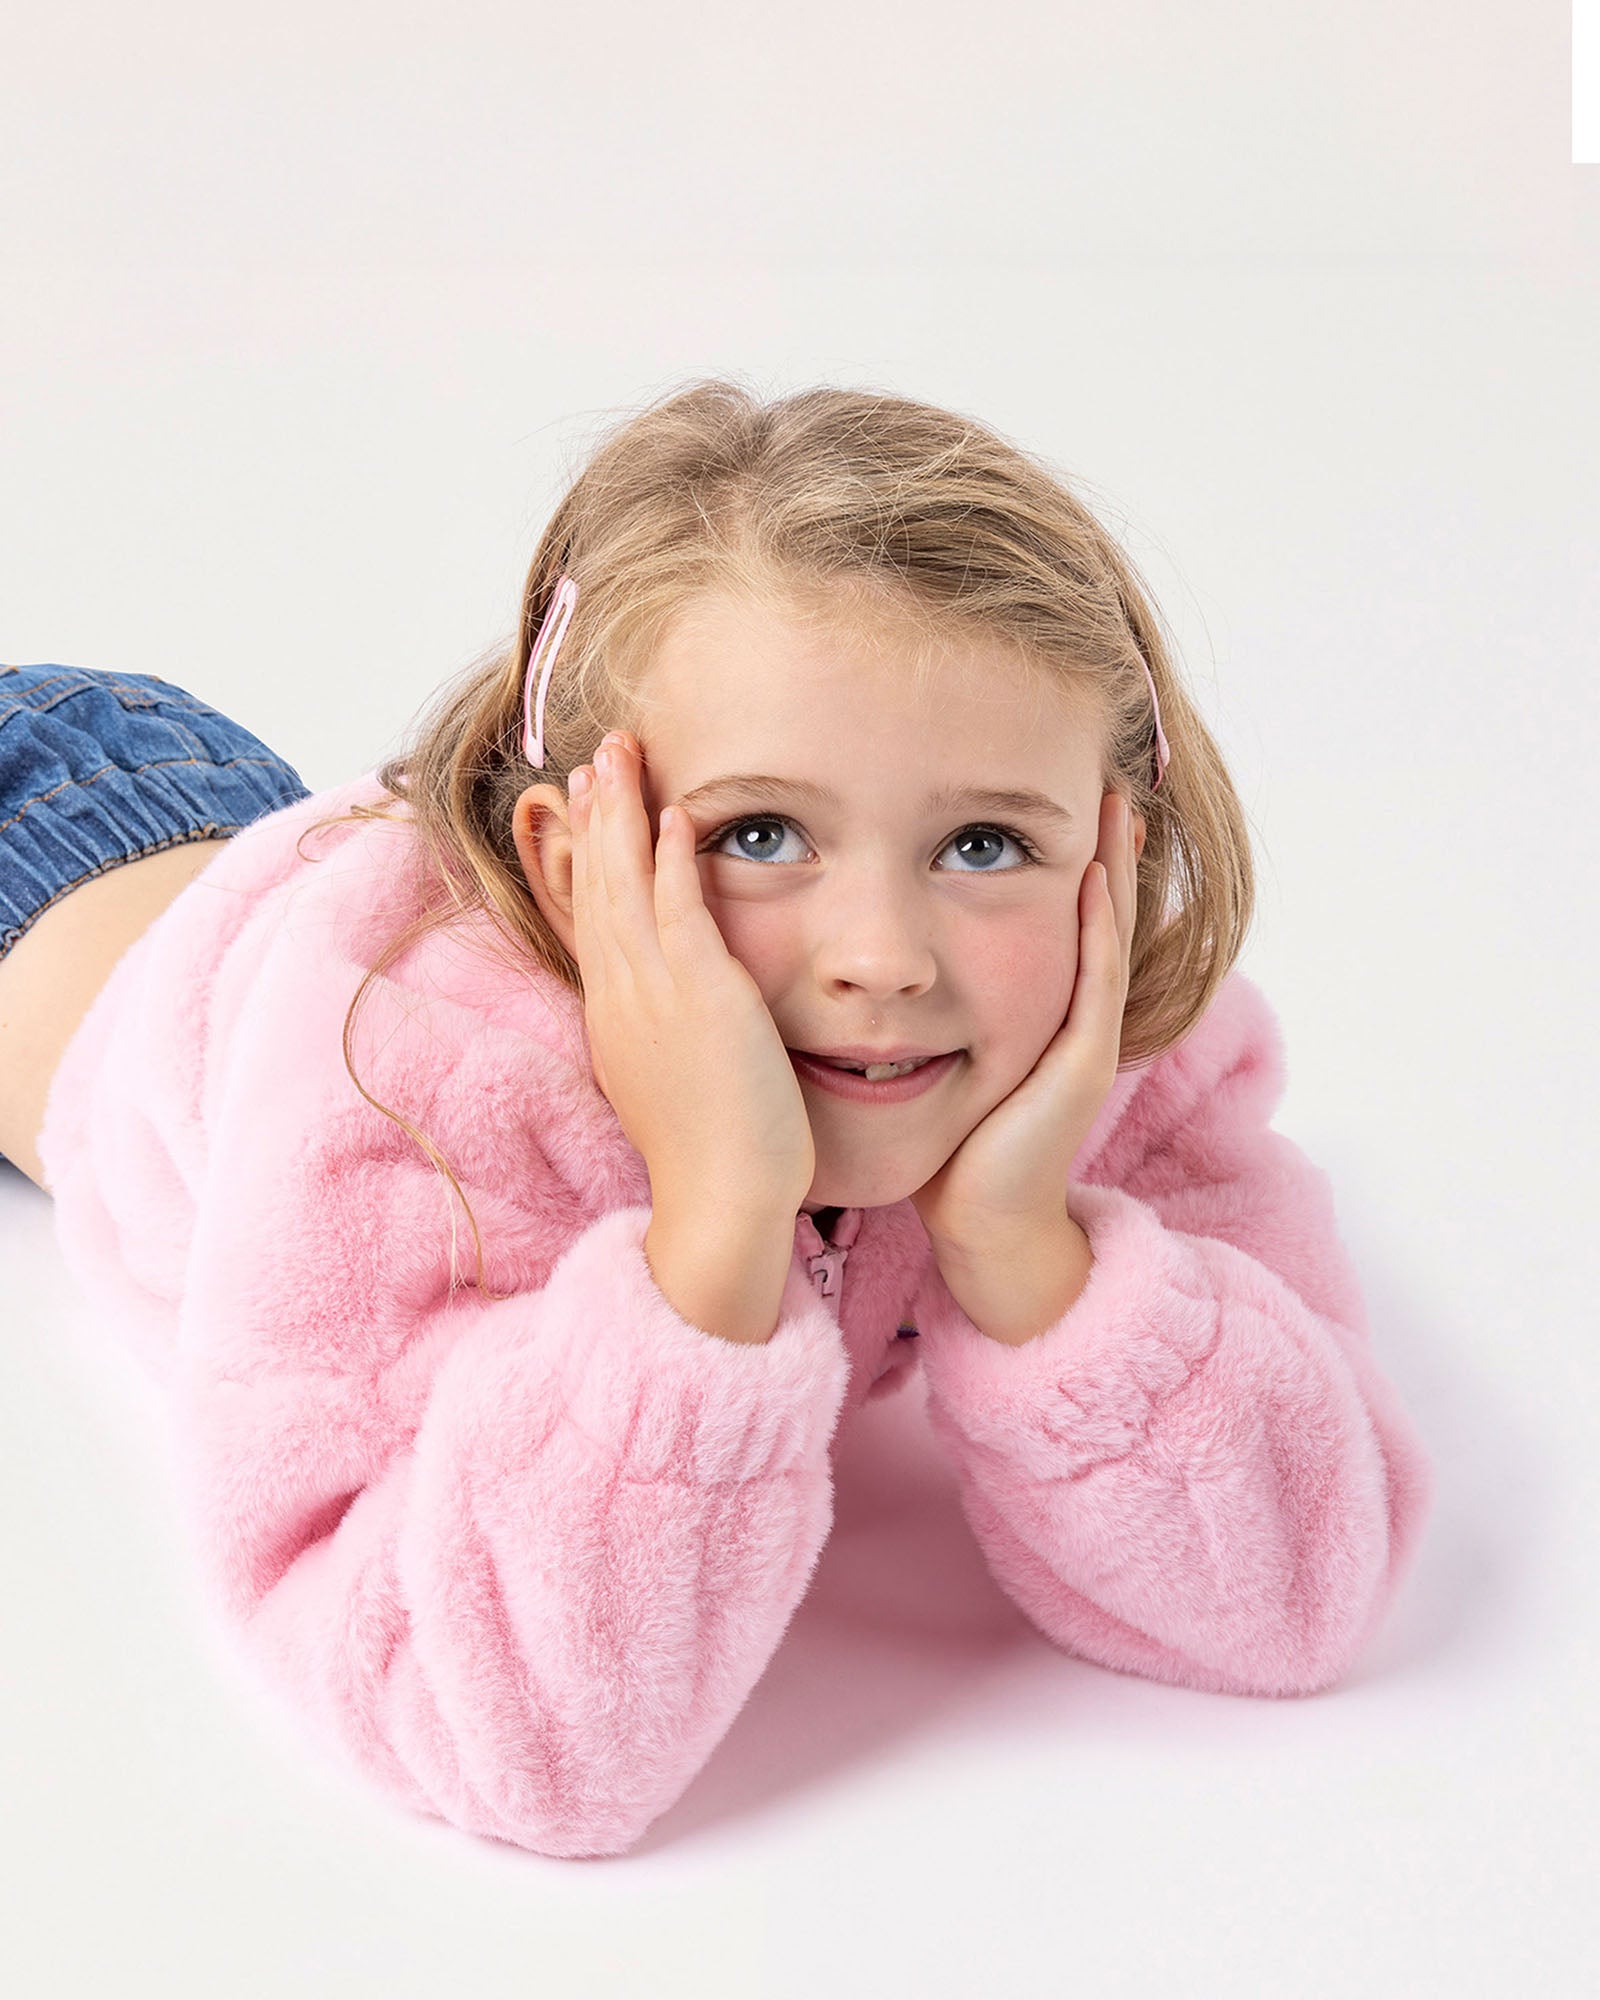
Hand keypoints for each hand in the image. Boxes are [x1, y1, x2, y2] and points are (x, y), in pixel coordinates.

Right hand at [567, 732, 816, 1219]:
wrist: (718, 1202)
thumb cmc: (709, 1155)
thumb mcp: (666, 1080)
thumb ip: (660, 1035)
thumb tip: (666, 1016)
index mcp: (612, 1016)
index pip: (591, 918)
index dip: (585, 857)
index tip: (582, 808)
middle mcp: (621, 997)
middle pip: (597, 889)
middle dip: (595, 818)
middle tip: (594, 759)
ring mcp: (655, 995)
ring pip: (627, 888)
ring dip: (624, 818)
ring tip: (620, 759)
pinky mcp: (701, 998)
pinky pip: (681, 913)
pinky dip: (674, 862)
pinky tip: (675, 818)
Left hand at [909, 791, 1144, 1249]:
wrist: (977, 1222)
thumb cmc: (945, 1148)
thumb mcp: (931, 1061)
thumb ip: (915, 1013)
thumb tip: (857, 966)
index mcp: (1032, 1010)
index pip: (1050, 916)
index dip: (1053, 859)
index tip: (1043, 797)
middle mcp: (1068, 1017)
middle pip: (1092, 912)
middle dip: (1096, 846)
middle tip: (1101, 775)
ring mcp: (1082, 1039)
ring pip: (1106, 935)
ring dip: (1111, 868)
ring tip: (1112, 804)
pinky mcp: (1080, 1065)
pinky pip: (1096, 983)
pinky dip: (1098, 930)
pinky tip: (1092, 880)